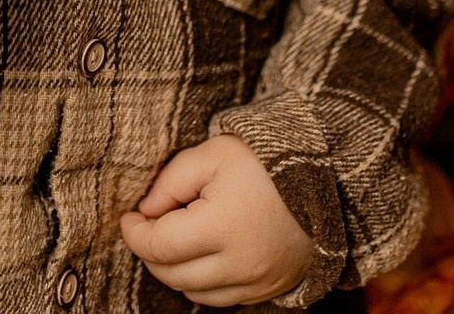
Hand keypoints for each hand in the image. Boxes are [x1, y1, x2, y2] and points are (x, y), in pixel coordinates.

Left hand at [120, 134, 313, 306]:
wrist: (327, 178)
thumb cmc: (265, 161)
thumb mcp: (213, 154)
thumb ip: (171, 181)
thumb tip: (146, 211)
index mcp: (221, 228)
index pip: (159, 246)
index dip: (135, 233)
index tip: (127, 217)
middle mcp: (239, 265)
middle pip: (172, 275)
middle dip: (151, 252)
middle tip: (146, 224)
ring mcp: (257, 283)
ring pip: (195, 293)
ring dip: (175, 271)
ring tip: (173, 237)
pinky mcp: (270, 290)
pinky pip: (223, 299)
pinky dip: (203, 282)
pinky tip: (201, 254)